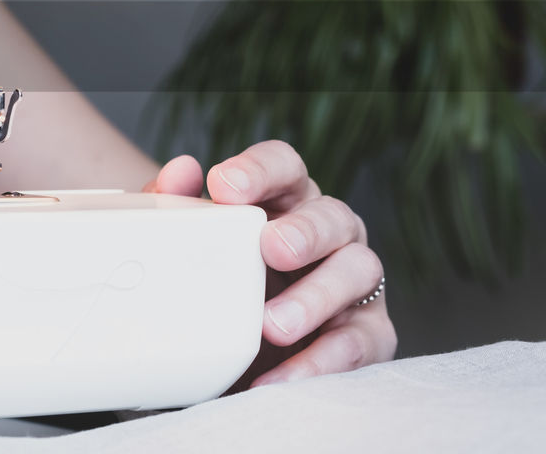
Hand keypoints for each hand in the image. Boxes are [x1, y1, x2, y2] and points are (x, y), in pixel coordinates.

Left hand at [146, 140, 396, 388]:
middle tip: (271, 249)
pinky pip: (360, 343)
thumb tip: (179, 170)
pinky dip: (321, 361)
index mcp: (283, 203)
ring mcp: (353, 283)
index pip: (283, 167)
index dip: (260, 169)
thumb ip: (176, 209)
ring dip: (316, 296)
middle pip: (332, 214)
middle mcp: (328, 235)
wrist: (227, 367)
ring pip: (359, 269)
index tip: (224, 186)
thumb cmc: (214, 291)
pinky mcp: (368, 334)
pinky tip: (278, 379)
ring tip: (272, 325)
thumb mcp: (186, 252)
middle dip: (303, 231)